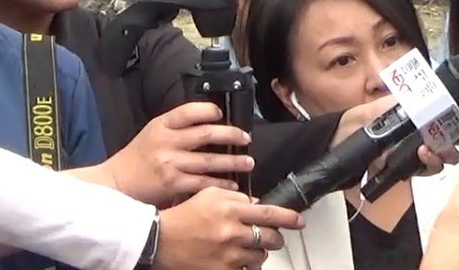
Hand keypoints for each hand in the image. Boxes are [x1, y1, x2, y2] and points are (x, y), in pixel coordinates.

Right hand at [104, 102, 253, 205]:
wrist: (116, 183)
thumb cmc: (138, 157)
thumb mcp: (153, 133)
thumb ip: (177, 127)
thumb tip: (210, 122)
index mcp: (161, 125)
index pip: (190, 111)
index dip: (209, 110)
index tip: (222, 114)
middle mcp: (167, 141)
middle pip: (206, 134)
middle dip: (231, 135)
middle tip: (246, 138)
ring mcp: (170, 163)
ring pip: (209, 160)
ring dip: (233, 162)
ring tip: (248, 162)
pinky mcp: (173, 183)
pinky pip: (204, 182)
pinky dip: (221, 184)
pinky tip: (233, 185)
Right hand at [155, 188, 303, 269]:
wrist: (159, 239)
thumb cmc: (183, 216)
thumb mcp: (210, 195)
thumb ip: (237, 198)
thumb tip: (258, 204)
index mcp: (230, 209)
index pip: (269, 213)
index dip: (289, 217)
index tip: (299, 220)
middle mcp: (231, 232)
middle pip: (270, 237)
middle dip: (274, 237)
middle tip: (270, 235)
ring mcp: (227, 254)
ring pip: (260, 256)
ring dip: (259, 252)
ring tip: (247, 247)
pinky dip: (246, 266)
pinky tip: (240, 260)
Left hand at [335, 98, 458, 176]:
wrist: (335, 145)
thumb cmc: (355, 122)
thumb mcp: (377, 107)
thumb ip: (401, 104)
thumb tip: (426, 97)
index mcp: (418, 112)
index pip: (449, 113)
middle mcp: (423, 132)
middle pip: (456, 136)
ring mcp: (417, 153)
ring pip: (446, 155)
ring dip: (447, 150)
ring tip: (435, 146)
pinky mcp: (409, 170)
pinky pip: (428, 171)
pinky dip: (430, 164)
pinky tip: (423, 155)